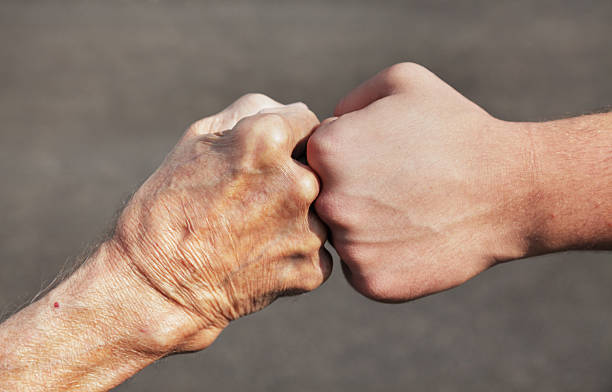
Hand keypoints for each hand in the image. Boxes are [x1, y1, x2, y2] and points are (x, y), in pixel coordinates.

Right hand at [112, 93, 330, 351]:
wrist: (157, 287)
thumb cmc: (169, 206)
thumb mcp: (198, 139)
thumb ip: (253, 111)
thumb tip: (291, 112)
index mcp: (269, 140)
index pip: (307, 121)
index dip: (286, 136)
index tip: (267, 156)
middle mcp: (299, 182)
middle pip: (320, 166)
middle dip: (296, 173)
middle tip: (259, 197)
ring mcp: (310, 229)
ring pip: (323, 207)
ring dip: (300, 214)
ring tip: (257, 229)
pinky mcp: (313, 269)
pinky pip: (319, 248)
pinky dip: (297, 250)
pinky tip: (262, 256)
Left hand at [307, 63, 536, 301]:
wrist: (510, 190)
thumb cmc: (456, 129)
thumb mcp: (402, 82)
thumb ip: (349, 100)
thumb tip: (324, 127)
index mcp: (327, 151)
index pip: (310, 157)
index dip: (344, 155)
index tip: (379, 157)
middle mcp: (329, 202)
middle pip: (318, 200)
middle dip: (348, 192)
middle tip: (392, 187)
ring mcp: (350, 246)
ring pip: (339, 236)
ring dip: (363, 227)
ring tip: (408, 211)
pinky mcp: (371, 282)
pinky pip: (359, 268)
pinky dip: (380, 257)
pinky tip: (412, 238)